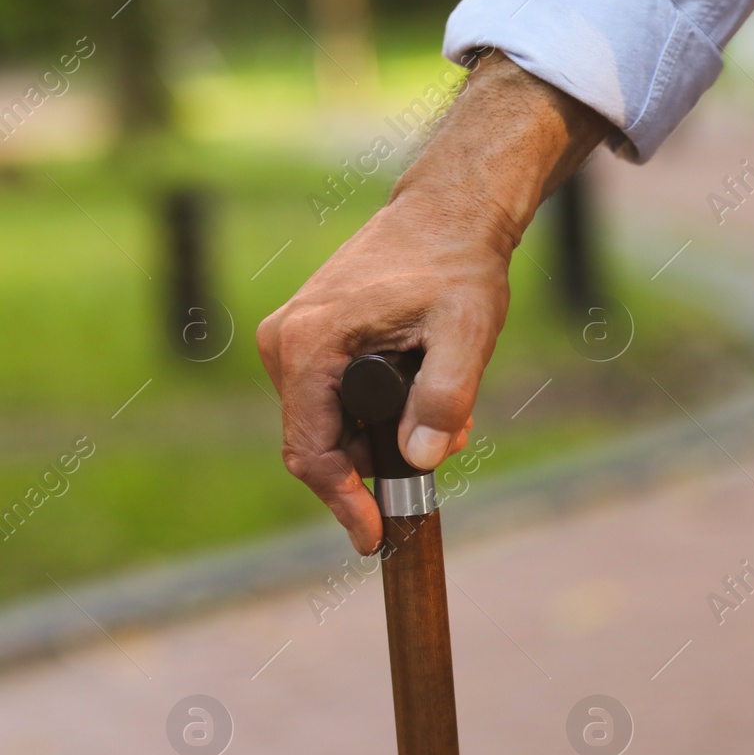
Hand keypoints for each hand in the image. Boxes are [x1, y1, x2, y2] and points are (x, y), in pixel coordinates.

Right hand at [257, 51, 607, 553]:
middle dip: (382, 464)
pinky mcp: (311, 340)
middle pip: (323, 445)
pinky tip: (426, 389)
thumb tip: (423, 458)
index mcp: (306, 346)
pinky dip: (382, 413)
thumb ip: (446, 395)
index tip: (376, 540)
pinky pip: (338, 402)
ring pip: (335, 426)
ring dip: (388, 437)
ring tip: (447, 408)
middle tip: (445, 449)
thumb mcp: (467, 332)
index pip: (311, 454)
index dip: (344, 505)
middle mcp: (285, 344)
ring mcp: (293, 341)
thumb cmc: (457, 266)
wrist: (448, 214)